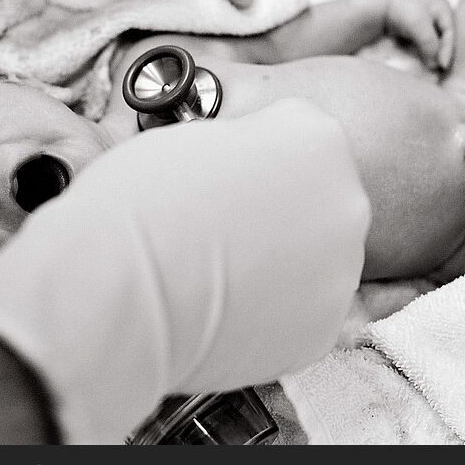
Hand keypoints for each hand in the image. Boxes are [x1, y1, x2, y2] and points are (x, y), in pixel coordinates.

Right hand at [0, 99, 369, 441]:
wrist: (117, 290)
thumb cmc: (141, 202)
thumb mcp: (202, 136)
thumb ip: (250, 147)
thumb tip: (255, 174)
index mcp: (319, 137)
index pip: (299, 136)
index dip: (256, 157)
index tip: (226, 178)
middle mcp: (348, 202)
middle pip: (320, 198)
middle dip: (283, 210)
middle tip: (225, 228)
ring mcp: (342, 270)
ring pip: (318, 258)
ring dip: (284, 262)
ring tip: (222, 273)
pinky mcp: (324, 328)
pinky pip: (306, 310)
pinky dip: (276, 311)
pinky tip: (230, 307)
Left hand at [384, 0, 454, 70]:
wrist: (378, 11)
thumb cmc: (400, 13)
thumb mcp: (419, 26)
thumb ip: (431, 45)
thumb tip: (436, 65)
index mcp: (442, 6)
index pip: (450, 32)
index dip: (448, 50)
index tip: (442, 66)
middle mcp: (436, 14)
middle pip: (445, 38)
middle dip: (442, 54)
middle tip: (440, 70)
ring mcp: (426, 23)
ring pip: (436, 44)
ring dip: (434, 56)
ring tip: (432, 70)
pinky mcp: (416, 32)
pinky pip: (426, 46)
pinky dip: (426, 55)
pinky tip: (424, 64)